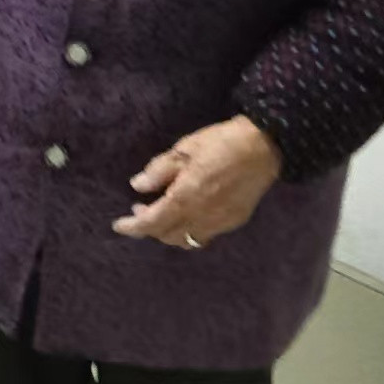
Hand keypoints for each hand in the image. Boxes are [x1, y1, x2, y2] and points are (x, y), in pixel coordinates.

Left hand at [112, 116, 283, 248]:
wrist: (264, 147)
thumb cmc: (220, 142)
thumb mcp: (183, 149)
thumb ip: (159, 170)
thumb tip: (138, 186)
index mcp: (186, 198)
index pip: (152, 223)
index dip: (133, 227)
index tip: (119, 226)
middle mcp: (202, 217)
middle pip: (168, 236)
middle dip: (149, 227)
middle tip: (140, 209)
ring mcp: (220, 223)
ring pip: (186, 241)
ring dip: (169, 232)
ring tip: (161, 213)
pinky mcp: (234, 222)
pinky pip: (204, 236)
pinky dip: (188, 231)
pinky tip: (187, 214)